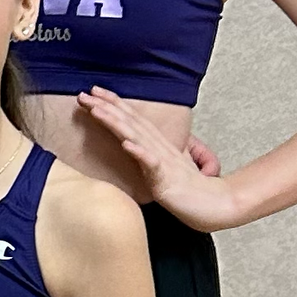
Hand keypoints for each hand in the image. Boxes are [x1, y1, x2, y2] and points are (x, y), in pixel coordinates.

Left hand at [70, 88, 238, 228]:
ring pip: (137, 136)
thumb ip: (147, 155)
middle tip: (84, 93)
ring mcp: (162, 161)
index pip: (132, 119)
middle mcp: (158, 147)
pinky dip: (140, 152)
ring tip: (97, 111)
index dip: (113, 104)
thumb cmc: (186, 188)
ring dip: (116, 123)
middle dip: (106, 106)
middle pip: (130, 122)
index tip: (93, 92)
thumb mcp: (161, 167)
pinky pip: (152, 164)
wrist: (211, 203)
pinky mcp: (166, 178)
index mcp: (155, 144)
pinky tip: (127, 144)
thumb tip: (131, 146)